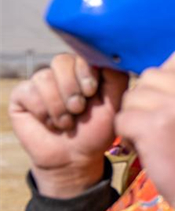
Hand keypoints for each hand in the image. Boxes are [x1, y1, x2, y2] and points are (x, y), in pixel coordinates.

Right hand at [8, 54, 128, 197]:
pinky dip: (43, 111)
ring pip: (44, 77)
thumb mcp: (114, 103)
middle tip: (78, 109)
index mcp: (85, 69)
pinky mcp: (22, 95)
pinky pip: (28, 91)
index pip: (82, 53)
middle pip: (61, 60)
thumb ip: (116, 76)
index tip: (91, 92)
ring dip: (59, 105)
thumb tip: (108, 53)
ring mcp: (41, 82)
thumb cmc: (96, 130)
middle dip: (71, 89)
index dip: (85, 73)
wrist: (74, 157)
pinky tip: (50, 123)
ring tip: (66, 122)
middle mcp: (62, 72)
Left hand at [115, 50, 174, 210]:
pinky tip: (139, 146)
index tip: (169, 99)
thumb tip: (166, 71)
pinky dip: (124, 134)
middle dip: (145, 97)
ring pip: (133, 95)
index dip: (167, 76)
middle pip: (152, 75)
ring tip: (146, 135)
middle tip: (154, 121)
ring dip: (133, 115)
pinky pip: (122, 118)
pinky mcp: (155, 127)